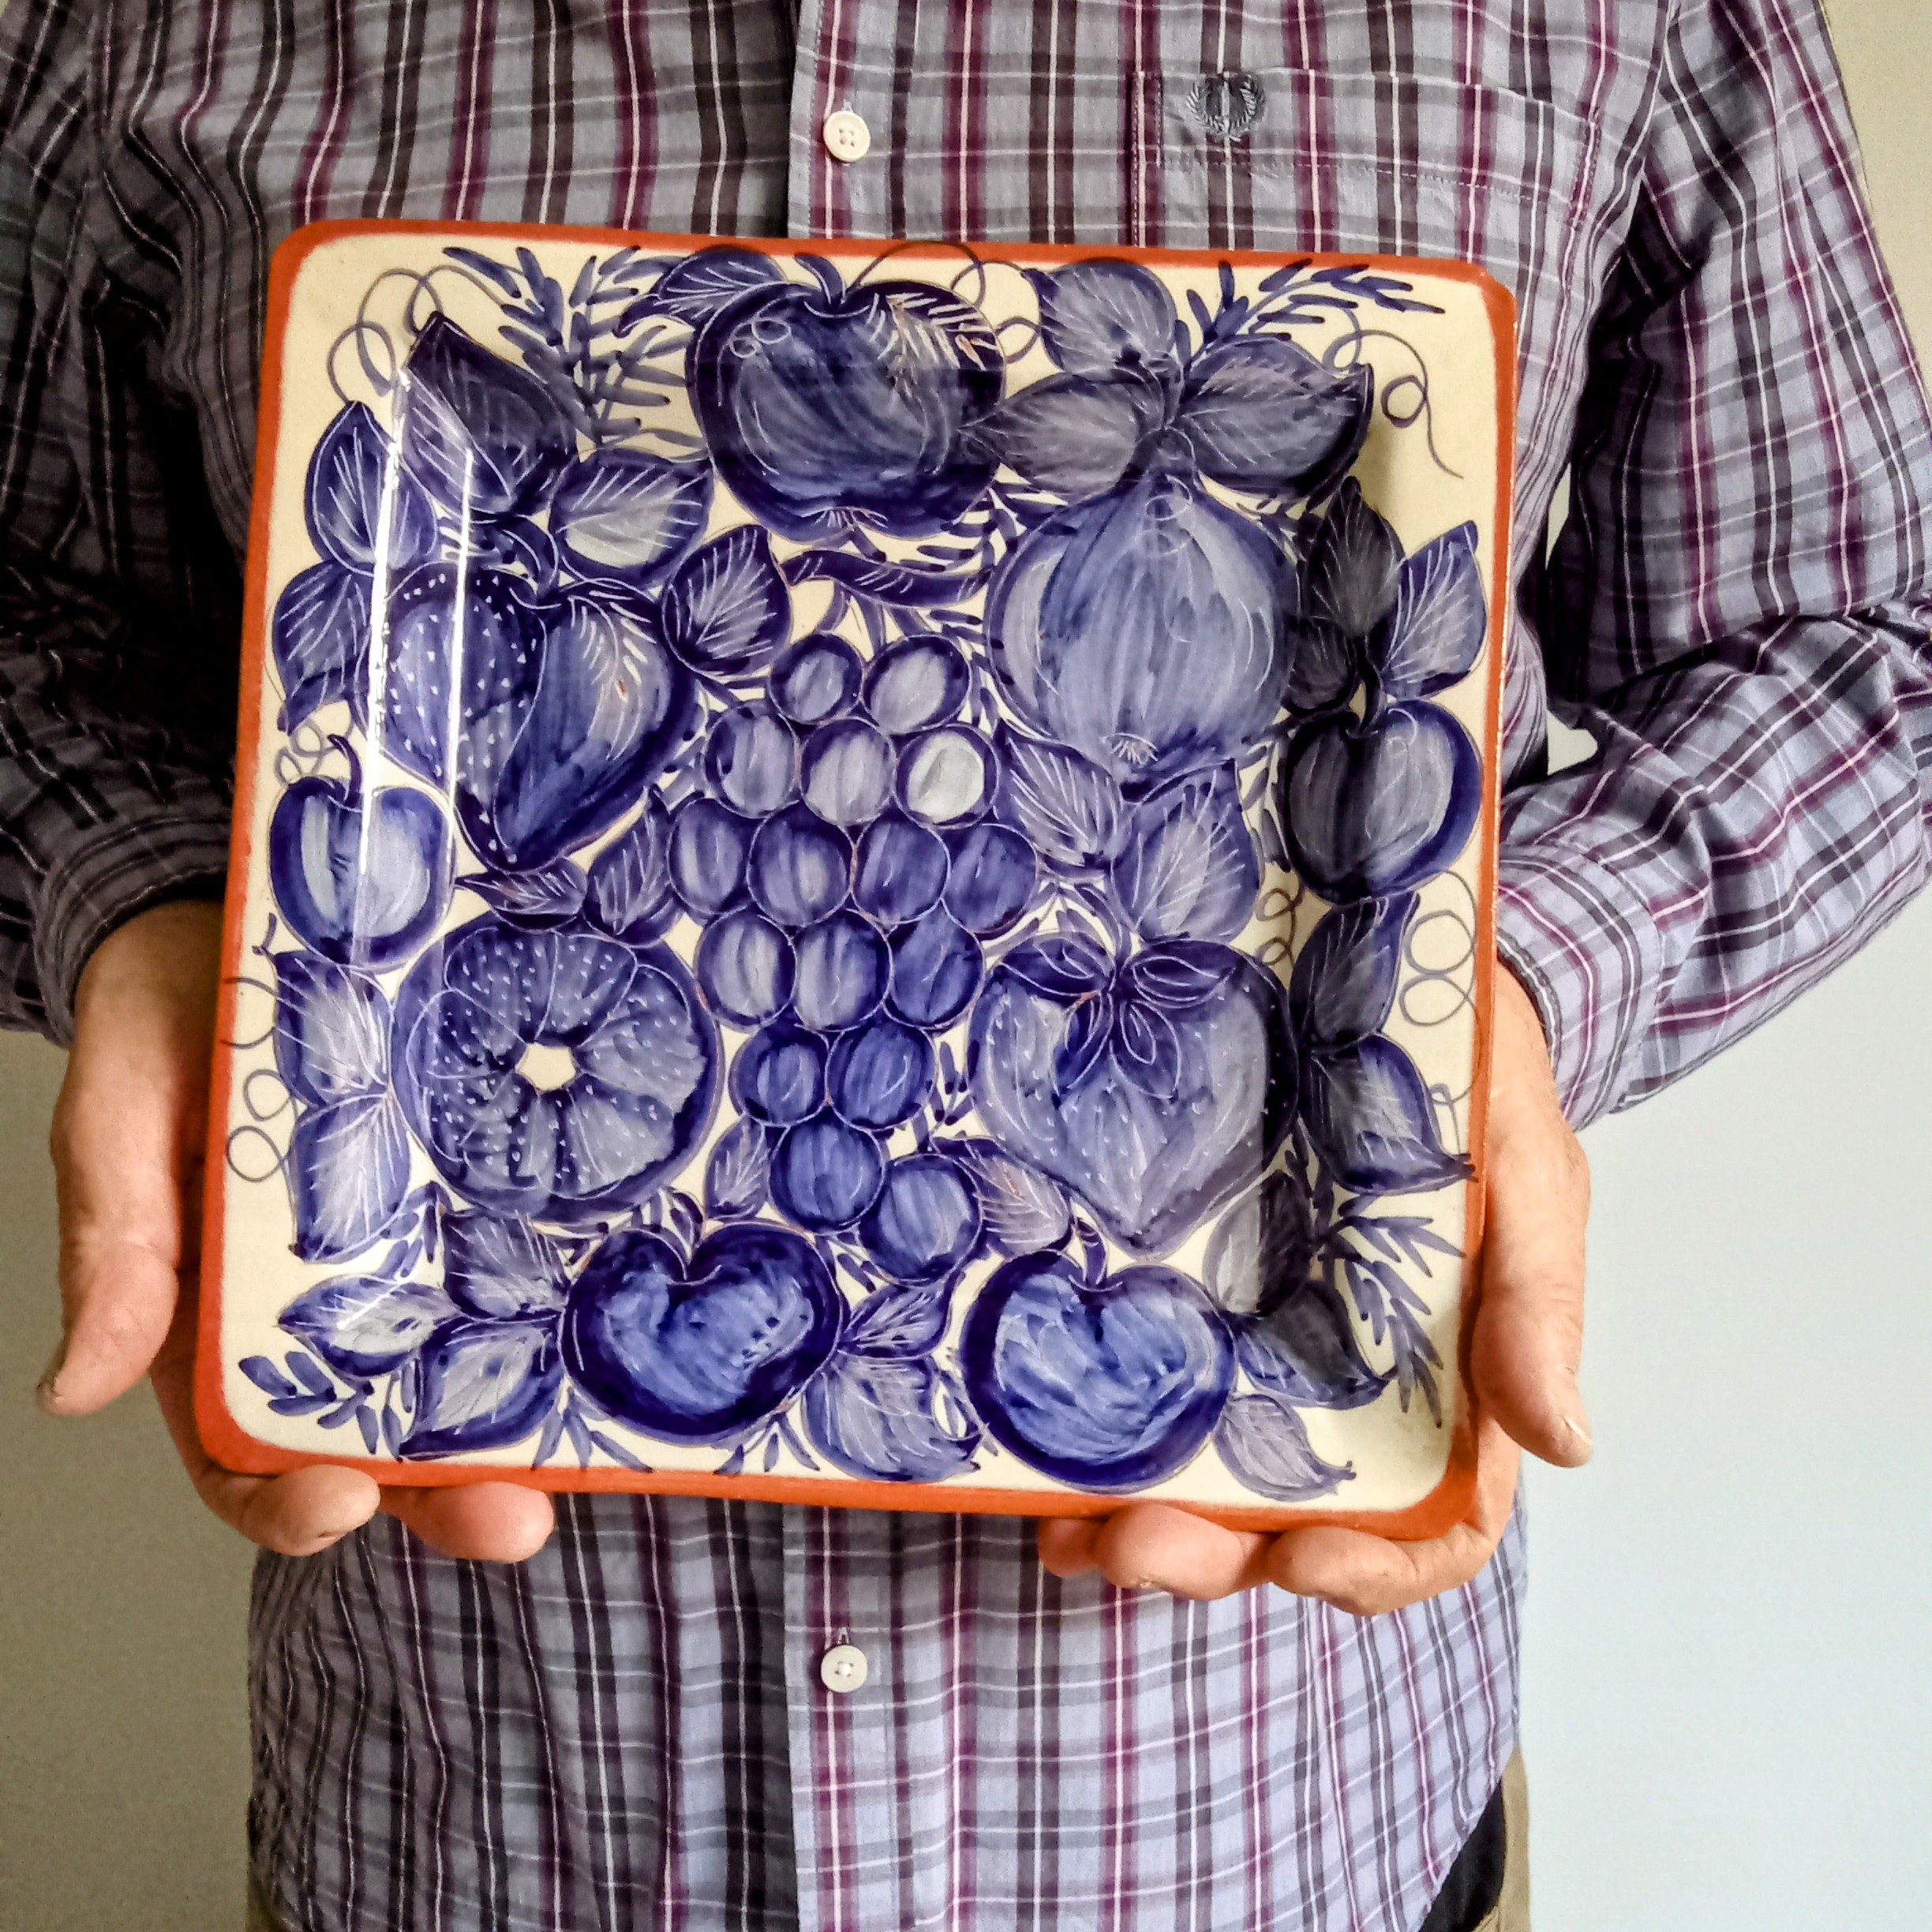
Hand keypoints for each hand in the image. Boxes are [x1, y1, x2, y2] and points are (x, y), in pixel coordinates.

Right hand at [38, 899, 554, 1562]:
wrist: (247, 915)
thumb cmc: (167, 1014)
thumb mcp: (120, 1113)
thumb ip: (113, 1239)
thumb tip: (76, 1386)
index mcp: (219, 1319)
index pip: (245, 1448)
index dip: (287, 1499)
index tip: (337, 1504)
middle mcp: (328, 1308)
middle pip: (384, 1438)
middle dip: (444, 1495)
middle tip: (508, 1515)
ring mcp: (417, 1254)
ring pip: (471, 1368)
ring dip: (524, 1427)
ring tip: (583, 1452)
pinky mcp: (480, 1196)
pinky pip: (524, 1265)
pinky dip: (567, 1310)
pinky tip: (615, 1328)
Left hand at [1037, 962, 1589, 1612]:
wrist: (1375, 969)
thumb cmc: (1476, 1082)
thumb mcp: (1527, 1170)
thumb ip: (1535, 1298)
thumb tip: (1563, 1442)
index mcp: (1449, 1387)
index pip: (1432, 1525)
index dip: (1377, 1567)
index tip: (1307, 1561)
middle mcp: (1344, 1392)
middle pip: (1287, 1522)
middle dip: (1213, 1554)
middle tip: (1134, 1547)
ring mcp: (1255, 1347)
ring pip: (1200, 1478)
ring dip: (1134, 1521)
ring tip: (1067, 1525)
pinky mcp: (1181, 1294)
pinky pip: (1135, 1387)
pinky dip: (1085, 1443)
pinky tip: (1031, 1459)